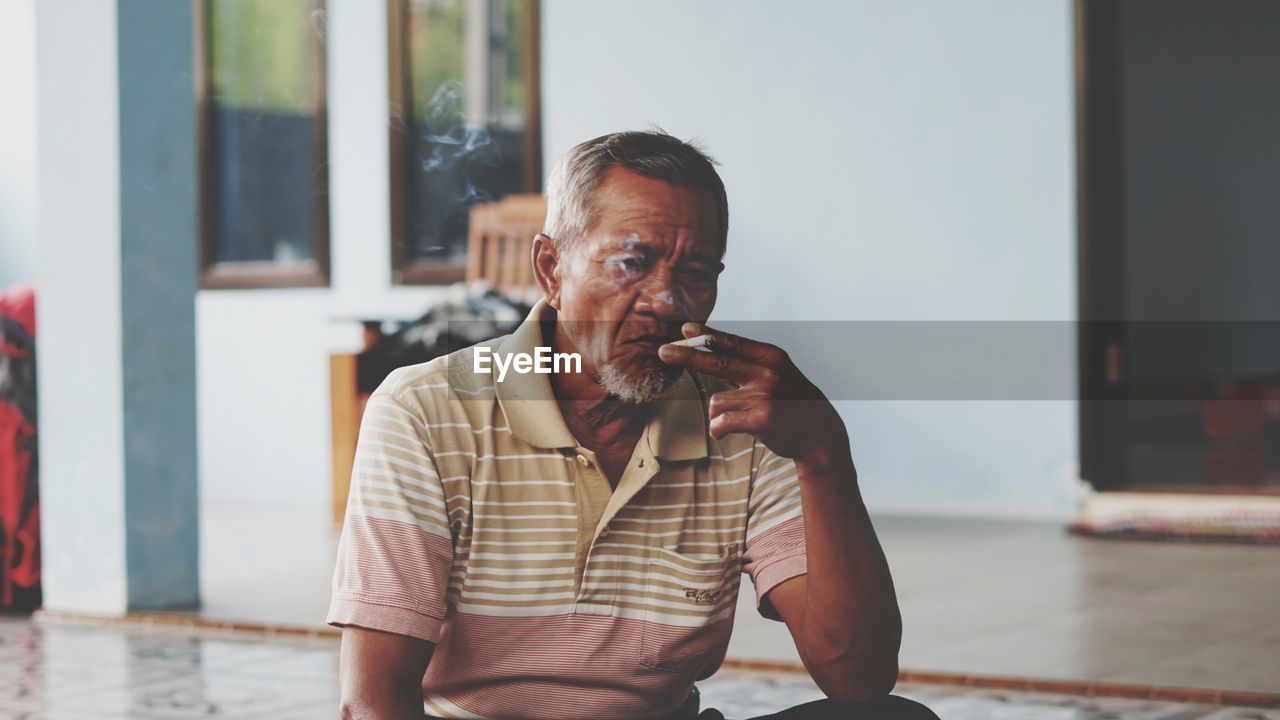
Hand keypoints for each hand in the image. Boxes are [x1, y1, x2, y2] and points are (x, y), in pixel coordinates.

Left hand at [658, 323, 846, 459]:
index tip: (684, 329)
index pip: (732, 342)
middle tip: (663, 352)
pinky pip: (721, 422)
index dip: (705, 335)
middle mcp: (768, 372)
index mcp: (771, 356)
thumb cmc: (792, 402)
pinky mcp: (761, 419)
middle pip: (718, 361)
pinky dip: (718, 429)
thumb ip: (748, 363)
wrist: (820, 433)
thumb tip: (710, 348)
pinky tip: (728, 432)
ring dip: (718, 414)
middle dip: (687, 356)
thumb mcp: (778, 373)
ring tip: (738, 419)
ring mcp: (765, 395)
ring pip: (716, 402)